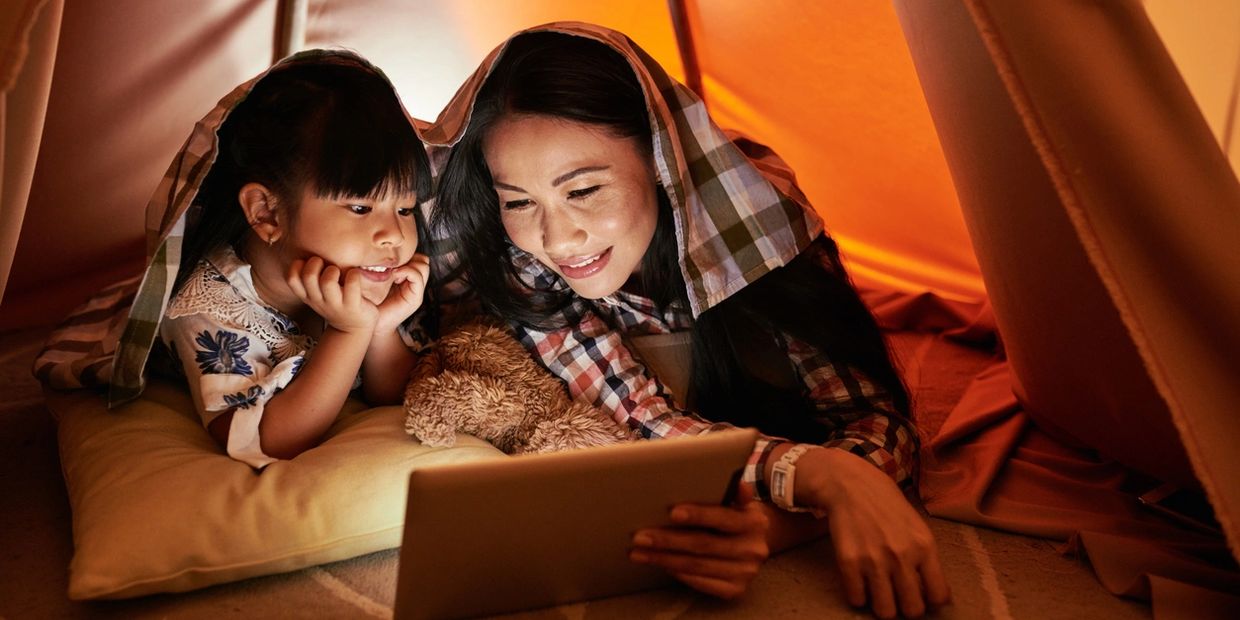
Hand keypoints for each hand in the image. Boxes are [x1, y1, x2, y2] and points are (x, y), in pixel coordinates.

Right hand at [286, 256, 376, 334]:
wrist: (354, 330)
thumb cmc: (336, 303)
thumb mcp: (318, 294)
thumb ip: (311, 278)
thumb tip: (305, 245)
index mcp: (308, 295)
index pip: (291, 278)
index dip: (297, 266)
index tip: (308, 264)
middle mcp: (319, 300)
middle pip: (308, 276)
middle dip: (316, 263)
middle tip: (326, 266)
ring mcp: (336, 304)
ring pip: (327, 281)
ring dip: (334, 270)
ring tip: (340, 273)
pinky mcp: (353, 306)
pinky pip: (352, 285)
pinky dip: (354, 275)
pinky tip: (355, 275)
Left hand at [374, 253, 430, 332]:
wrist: (373, 326)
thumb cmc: (371, 303)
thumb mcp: (375, 281)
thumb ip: (381, 269)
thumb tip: (376, 251)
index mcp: (407, 279)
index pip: (416, 257)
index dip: (406, 255)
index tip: (389, 261)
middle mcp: (415, 284)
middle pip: (423, 259)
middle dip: (409, 257)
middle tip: (393, 266)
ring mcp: (417, 291)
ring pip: (424, 265)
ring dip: (408, 264)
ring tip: (394, 272)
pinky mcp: (415, 298)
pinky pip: (417, 276)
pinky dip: (406, 272)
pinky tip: (395, 277)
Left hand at [630, 484, 769, 598]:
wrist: (759, 542)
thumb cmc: (736, 515)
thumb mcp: (738, 500)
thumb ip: (732, 490)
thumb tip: (732, 480)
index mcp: (754, 522)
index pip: (723, 518)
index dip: (698, 515)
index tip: (672, 512)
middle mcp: (753, 550)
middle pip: (703, 545)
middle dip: (668, 541)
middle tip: (639, 536)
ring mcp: (745, 573)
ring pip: (696, 566)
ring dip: (664, 559)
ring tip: (638, 552)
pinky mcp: (735, 590)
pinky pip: (700, 583)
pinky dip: (677, 573)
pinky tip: (659, 564)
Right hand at [800, 448, 950, 617]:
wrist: (851, 484)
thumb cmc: (887, 505)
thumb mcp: (917, 527)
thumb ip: (927, 559)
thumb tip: (938, 597)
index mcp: (924, 546)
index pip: (938, 596)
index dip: (931, 602)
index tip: (922, 597)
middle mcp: (901, 556)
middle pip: (912, 610)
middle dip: (906, 608)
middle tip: (899, 597)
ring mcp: (873, 560)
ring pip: (885, 612)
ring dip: (883, 606)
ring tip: (879, 593)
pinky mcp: (848, 562)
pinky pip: (856, 599)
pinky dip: (858, 596)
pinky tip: (860, 582)